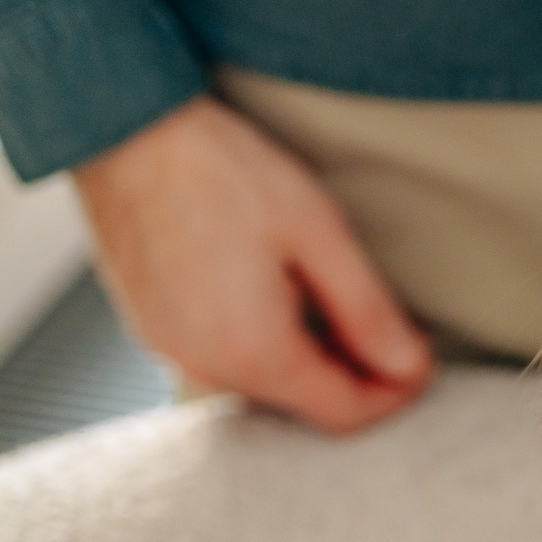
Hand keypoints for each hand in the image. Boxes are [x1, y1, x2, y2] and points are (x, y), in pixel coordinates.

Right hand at [73, 97, 434, 433]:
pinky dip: (260, 343)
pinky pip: (222, 359)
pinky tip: (273, 292)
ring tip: (328, 299)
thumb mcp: (318, 232)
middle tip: (385, 326)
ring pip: (262, 384)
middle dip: (351, 375)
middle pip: (302, 404)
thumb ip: (368, 311)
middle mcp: (205, 368)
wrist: (121, 127)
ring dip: (305, 358)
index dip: (393, 396)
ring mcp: (170, 352)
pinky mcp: (150, 330)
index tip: (420, 364)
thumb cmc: (220, 169)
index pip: (343, 414)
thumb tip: (408, 368)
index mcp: (253, 353)